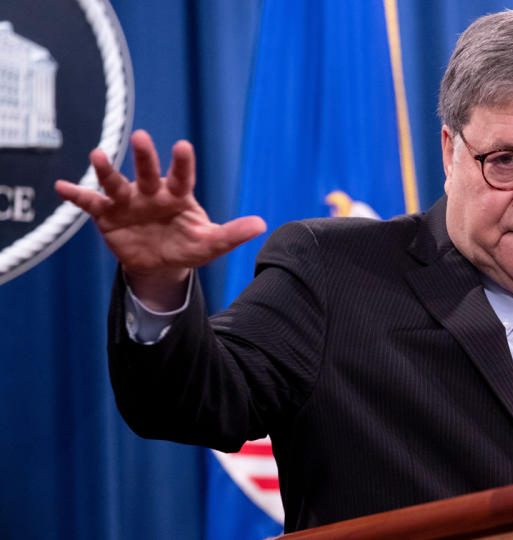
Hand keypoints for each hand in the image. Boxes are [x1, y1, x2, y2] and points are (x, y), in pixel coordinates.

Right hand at [55, 130, 265, 309]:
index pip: (182, 176)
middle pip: (148, 172)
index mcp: (178, 194)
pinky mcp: (107, 214)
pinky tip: (61, 187)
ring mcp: (128, 201)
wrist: (160, 264)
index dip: (182, 162)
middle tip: (140, 137)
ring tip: (97, 156)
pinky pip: (90, 203)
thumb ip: (233, 233)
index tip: (182, 146)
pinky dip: (76, 195)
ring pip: (116, 183)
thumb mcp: (211, 243)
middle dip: (144, 156)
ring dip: (106, 170)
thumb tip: (262, 224)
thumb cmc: (188, 245)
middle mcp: (152, 192)